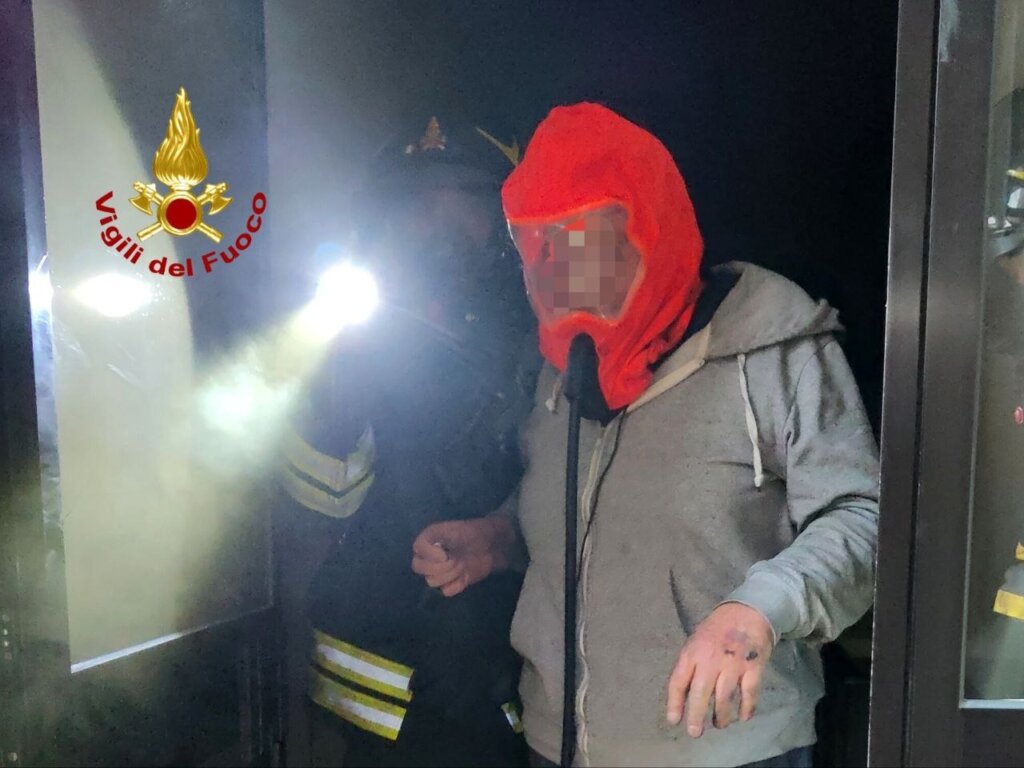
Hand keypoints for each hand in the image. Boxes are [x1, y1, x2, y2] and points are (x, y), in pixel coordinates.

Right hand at [411, 518, 513, 596]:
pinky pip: (445, 591)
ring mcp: (439, 572)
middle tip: (455, 559)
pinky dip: (456, 585)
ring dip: (450, 574)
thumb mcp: (455, 528)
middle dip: (439, 566)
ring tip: (462, 565)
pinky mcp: (450, 584)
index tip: (445, 554)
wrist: (491, 546)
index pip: (417, 549)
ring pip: (431, 581)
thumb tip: (438, 558)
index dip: (429, 555)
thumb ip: (438, 537)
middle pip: (418, 568)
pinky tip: (465, 576)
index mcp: (428, 540)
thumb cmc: (473, 533)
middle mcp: (429, 557)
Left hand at [665, 603, 773, 736]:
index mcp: (692, 652)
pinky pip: (749, 694)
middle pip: (700, 693)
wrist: (748, 611)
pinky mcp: (753, 667)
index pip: (678, 680)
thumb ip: (690, 665)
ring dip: (721, 716)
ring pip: (724, 698)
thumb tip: (683, 695)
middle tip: (694, 732)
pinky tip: (743, 717)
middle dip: (696, 716)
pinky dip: (746, 709)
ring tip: (719, 725)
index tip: (673, 720)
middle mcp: (710, 659)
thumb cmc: (717, 629)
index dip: (674, 703)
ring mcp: (732, 664)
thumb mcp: (696, 641)